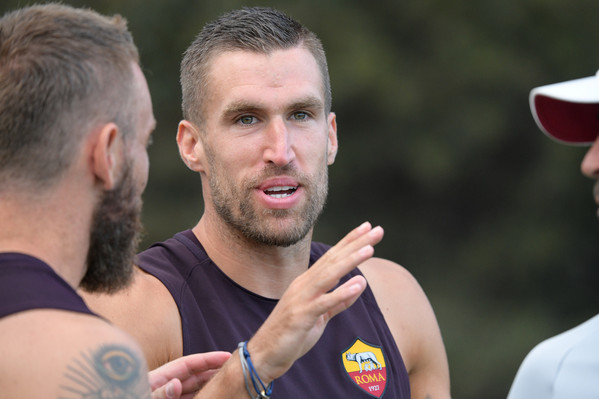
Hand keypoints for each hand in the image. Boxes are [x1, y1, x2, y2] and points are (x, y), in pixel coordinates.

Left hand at [149, 352, 230, 398]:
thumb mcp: (145, 396)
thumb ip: (160, 392)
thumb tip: (176, 383)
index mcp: (159, 377)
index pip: (188, 363)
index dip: (208, 358)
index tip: (227, 355)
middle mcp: (167, 385)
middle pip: (195, 375)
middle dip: (214, 369)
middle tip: (234, 368)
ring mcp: (171, 396)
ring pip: (195, 389)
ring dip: (211, 385)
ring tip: (228, 382)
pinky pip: (192, 398)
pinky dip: (204, 396)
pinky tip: (215, 395)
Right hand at [247, 222, 383, 382]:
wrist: (264, 354)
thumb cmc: (291, 335)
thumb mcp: (319, 316)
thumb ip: (339, 301)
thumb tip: (359, 285)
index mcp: (307, 283)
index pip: (332, 257)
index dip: (350, 241)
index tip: (368, 227)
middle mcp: (304, 285)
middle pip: (333, 260)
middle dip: (356, 243)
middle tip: (377, 229)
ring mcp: (301, 299)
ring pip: (330, 275)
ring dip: (350, 260)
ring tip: (370, 248)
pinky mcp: (301, 316)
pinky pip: (324, 303)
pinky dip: (342, 292)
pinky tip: (358, 284)